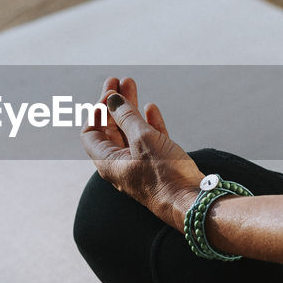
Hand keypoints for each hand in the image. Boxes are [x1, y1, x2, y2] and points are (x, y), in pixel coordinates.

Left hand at [80, 77, 204, 227]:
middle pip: (110, 130)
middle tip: (118, 81)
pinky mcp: (159, 166)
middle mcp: (121, 165)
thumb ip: (126, 116)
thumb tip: (111, 98)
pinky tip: (151, 108)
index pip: (91, 133)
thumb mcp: (142, 139)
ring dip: (130, 109)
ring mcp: (140, 165)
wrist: (191, 202)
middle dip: (113, 104)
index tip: (109, 93)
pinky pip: (149, 141)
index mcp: (109, 162)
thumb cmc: (164, 174)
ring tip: (132, 85)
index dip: (97, 110)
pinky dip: (148, 123)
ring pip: (130, 132)